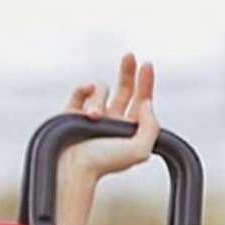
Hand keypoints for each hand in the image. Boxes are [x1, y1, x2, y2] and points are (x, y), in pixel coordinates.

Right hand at [53, 52, 160, 224]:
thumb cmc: (104, 162)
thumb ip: (152, 128)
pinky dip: (83, 90)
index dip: (146, 84)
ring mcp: (92, 115)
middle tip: (130, 56)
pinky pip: (81, 89)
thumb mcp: (139, 150)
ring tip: (93, 117)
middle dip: (128, 72)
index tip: (147, 65)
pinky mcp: (73, 110)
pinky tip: (83, 99)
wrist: (72, 167)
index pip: (141, 102)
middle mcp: (113, 121)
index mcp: (129, 130)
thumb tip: (147, 105)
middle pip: (124, 89)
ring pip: (101, 89)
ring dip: (99, 98)